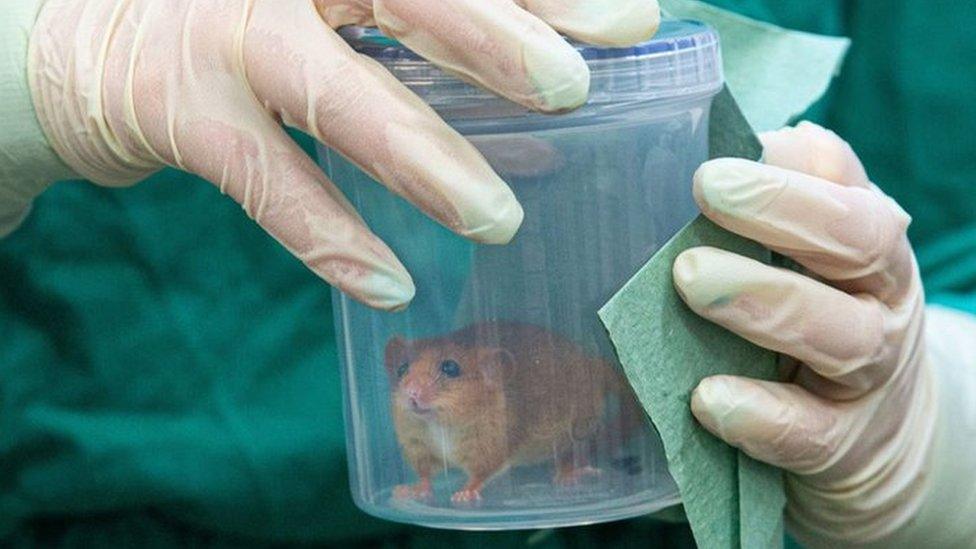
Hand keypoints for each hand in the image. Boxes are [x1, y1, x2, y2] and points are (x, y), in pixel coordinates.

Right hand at [26, 0, 659, 310]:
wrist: (98, 43)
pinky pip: (266, 181)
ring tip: (500, 221)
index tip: (630, 21)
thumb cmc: (259, 24)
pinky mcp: (179, 110)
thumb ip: (437, 47)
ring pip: (334, 92)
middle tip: (574, 89)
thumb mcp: (344, 9)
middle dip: (495, 37)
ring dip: (423, 157)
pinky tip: (390, 283)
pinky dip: (328, 235)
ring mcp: (224, 34)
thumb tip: (558, 111)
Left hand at [673, 122, 936, 545]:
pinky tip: (709, 399)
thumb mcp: (800, 262)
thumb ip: (761, 215)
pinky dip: (760, 414)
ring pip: (842, 334)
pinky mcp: (842, 444)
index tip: (714, 165)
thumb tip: (707, 163)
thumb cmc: (811, 322)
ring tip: (691, 280)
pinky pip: (810, 432)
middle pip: (858, 241)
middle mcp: (880, 296)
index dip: (787, 169)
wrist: (872, 434)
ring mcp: (869, 375)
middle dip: (782, 210)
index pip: (843, 184)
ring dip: (765, 301)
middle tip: (705, 191)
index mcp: (864, 238)